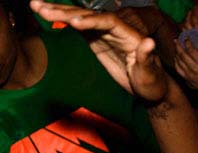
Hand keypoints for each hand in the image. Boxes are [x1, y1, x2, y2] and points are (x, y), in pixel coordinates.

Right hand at [30, 1, 167, 101]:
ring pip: (81, 18)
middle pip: (90, 16)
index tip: (74, 22)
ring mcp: (105, 34)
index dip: (92, 20)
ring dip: (59, 12)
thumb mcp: (151, 74)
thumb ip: (147, 58)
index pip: (109, 22)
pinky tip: (45, 13)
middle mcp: (117, 30)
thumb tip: (148, 42)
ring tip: (36, 5)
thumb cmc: (153, 83)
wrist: (149, 89)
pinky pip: (78, 27)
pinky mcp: (97, 40)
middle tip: (43, 8)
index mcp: (130, 35)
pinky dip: (62, 20)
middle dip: (67, 12)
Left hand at [174, 36, 197, 98]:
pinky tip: (176, 58)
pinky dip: (176, 62)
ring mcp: (190, 75)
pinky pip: (178, 69)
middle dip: (178, 46)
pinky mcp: (187, 79)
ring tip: (176, 47)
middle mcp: (195, 69)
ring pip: (178, 62)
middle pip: (182, 55)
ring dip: (176, 53)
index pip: (192, 51)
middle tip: (176, 40)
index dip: (187, 43)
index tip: (186, 38)